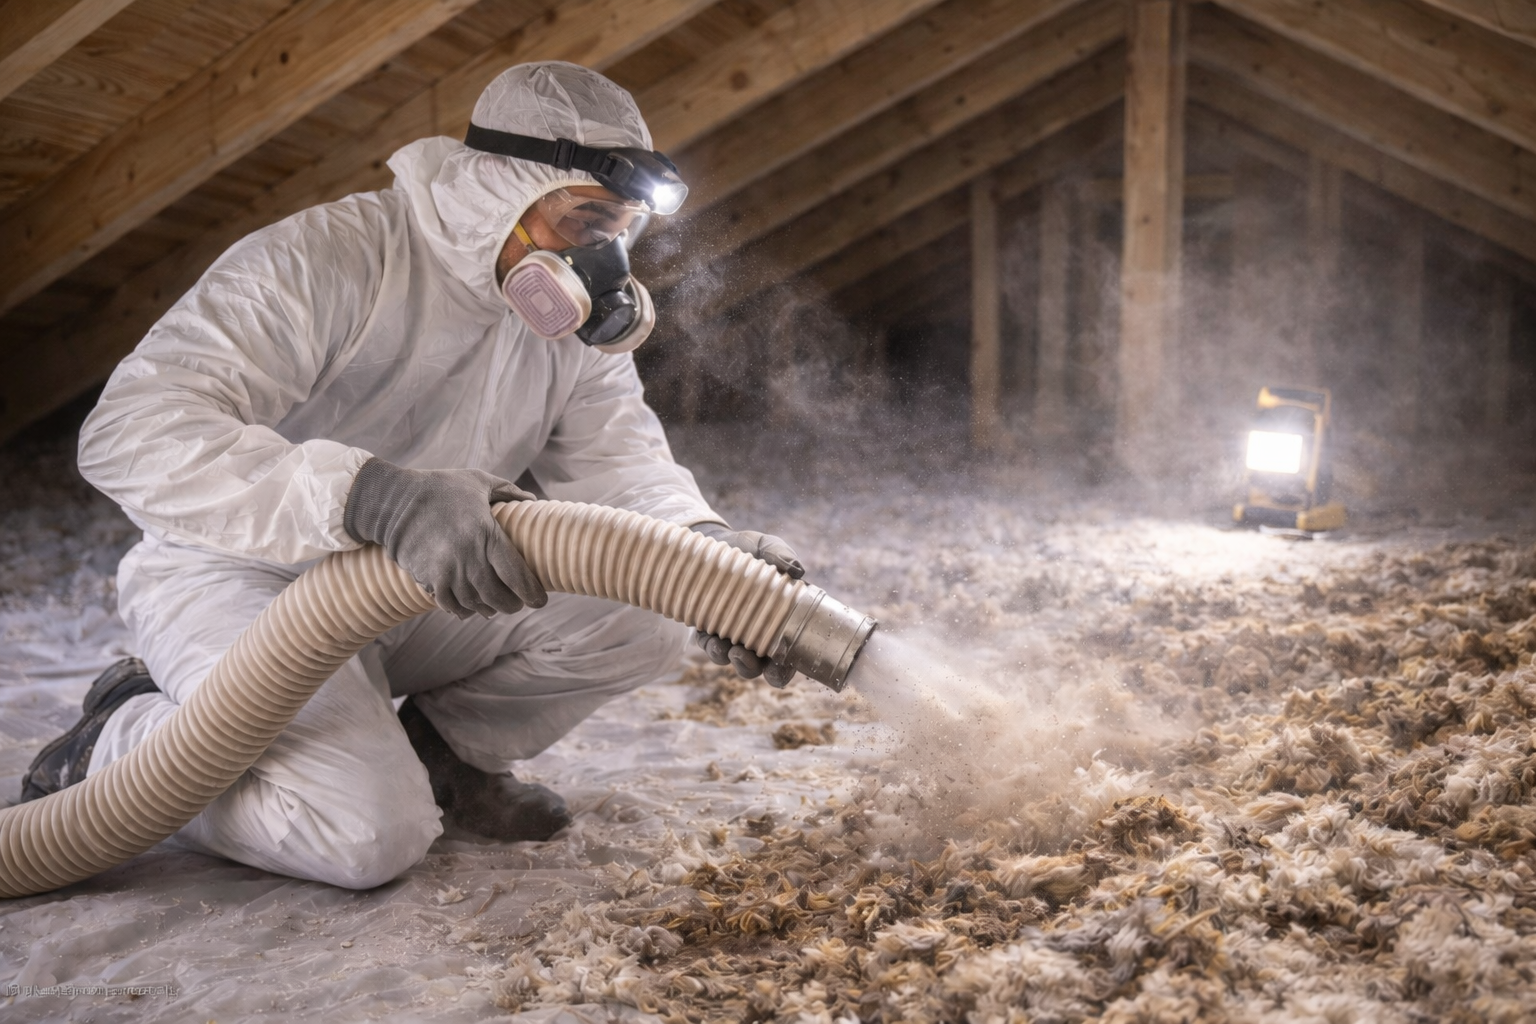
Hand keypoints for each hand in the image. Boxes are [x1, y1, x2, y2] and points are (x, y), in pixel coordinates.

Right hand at [344, 458, 546, 617]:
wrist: (393, 500)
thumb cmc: (441, 487)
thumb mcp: (477, 480)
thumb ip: (508, 491)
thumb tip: (533, 502)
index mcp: (485, 532)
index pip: (516, 574)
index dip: (531, 592)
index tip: (540, 600)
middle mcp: (468, 556)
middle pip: (498, 596)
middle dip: (513, 605)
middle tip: (518, 603)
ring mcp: (447, 571)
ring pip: (477, 604)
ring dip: (490, 609)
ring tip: (495, 606)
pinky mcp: (428, 579)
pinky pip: (452, 606)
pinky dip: (464, 610)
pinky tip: (471, 607)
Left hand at [690, 523, 802, 687]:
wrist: (712, 543)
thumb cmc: (748, 548)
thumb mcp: (766, 546)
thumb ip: (780, 553)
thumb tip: (796, 569)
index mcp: (782, 618)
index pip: (791, 652)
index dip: (789, 667)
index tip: (783, 666)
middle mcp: (760, 632)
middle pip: (765, 666)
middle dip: (762, 671)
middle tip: (758, 663)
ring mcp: (734, 633)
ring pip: (738, 661)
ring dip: (737, 663)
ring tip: (733, 652)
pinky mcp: (710, 628)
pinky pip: (711, 647)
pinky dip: (713, 648)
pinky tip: (712, 640)